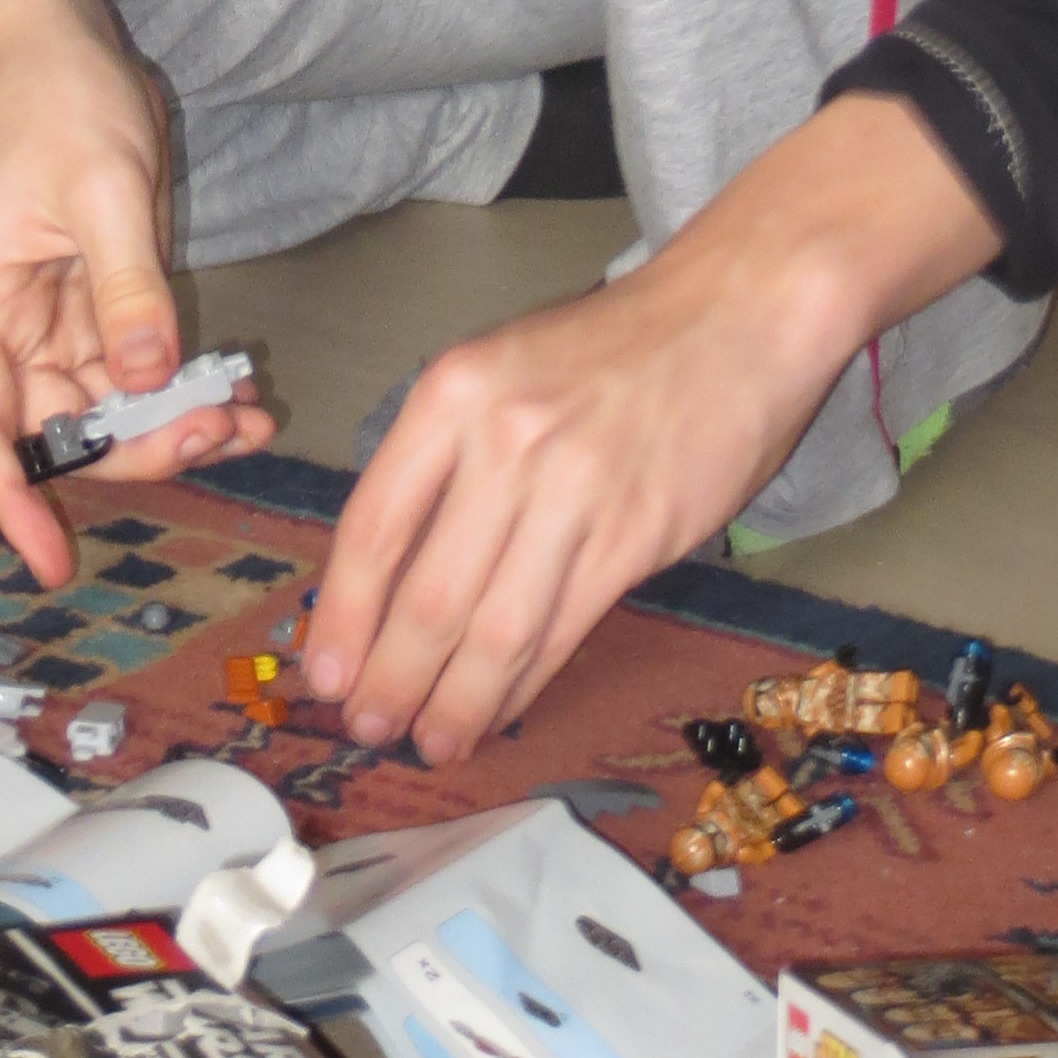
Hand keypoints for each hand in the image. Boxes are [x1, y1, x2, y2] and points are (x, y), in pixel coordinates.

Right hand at [0, 0, 277, 581]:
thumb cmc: (59, 102)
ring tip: (250, 417)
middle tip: (218, 433)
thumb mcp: (102, 192)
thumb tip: (145, 382)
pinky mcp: (100, 300)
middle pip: (63, 432)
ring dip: (174, 424)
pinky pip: (139, 368)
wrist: (59, 41)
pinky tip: (241, 389)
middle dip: (138, 451)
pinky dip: (185, 386)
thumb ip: (127, 291)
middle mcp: (11, 327)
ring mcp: (56, 318)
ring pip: (110, 408)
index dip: (16, 504)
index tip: (53, 563)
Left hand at [301, 95, 1000, 761]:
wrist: (736, 315)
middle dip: (390, 677)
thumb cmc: (610, 348)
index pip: (374, 526)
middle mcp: (506, 442)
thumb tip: (390, 575)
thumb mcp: (499, 368)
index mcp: (453, 394)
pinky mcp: (638, 535)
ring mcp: (576, 492)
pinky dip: (523, 682)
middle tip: (366, 725)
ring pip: (496, 628)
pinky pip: (563, 629)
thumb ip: (445, 458)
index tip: (322, 672)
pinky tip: (497, 710)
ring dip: (456, 700)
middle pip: (429, 593)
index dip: (341, 614)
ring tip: (430, 742)